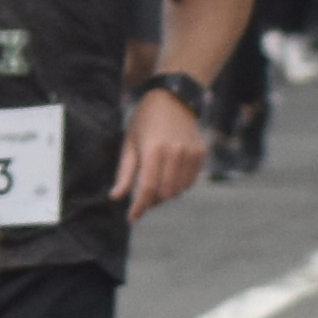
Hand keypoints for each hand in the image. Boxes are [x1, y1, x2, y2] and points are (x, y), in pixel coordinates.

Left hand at [112, 83, 211, 218]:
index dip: (140, 206)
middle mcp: (176, 152)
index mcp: (154, 149)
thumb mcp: (129, 143)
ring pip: (179, 190)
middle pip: (165, 192)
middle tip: (142, 198)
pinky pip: (190, 181)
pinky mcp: (201, 154)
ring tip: (155, 185)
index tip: (132, 218)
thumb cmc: (144, 121)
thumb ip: (125, 173)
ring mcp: (191, 153)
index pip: (149, 187)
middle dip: (152, 201)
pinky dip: (178, 185)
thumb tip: (116, 197)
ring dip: (165, 194)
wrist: (173, 99)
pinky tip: (169, 175)